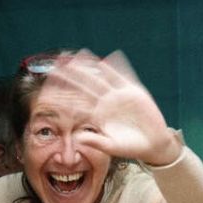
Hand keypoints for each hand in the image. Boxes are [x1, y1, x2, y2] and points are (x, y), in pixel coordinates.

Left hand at [44, 50, 178, 165]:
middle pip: (86, 85)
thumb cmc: (130, 147)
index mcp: (97, 115)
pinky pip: (123, 77)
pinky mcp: (133, 92)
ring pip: (102, 77)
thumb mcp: (112, 146)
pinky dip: (117, 68)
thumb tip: (77, 139)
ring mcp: (119, 95)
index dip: (65, 95)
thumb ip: (96, 142)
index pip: (78, 102)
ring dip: (90, 66)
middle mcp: (106, 102)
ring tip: (78, 55)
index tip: (50, 88)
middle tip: (55, 65)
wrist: (152, 144)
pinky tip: (108, 58)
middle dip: (72, 75)